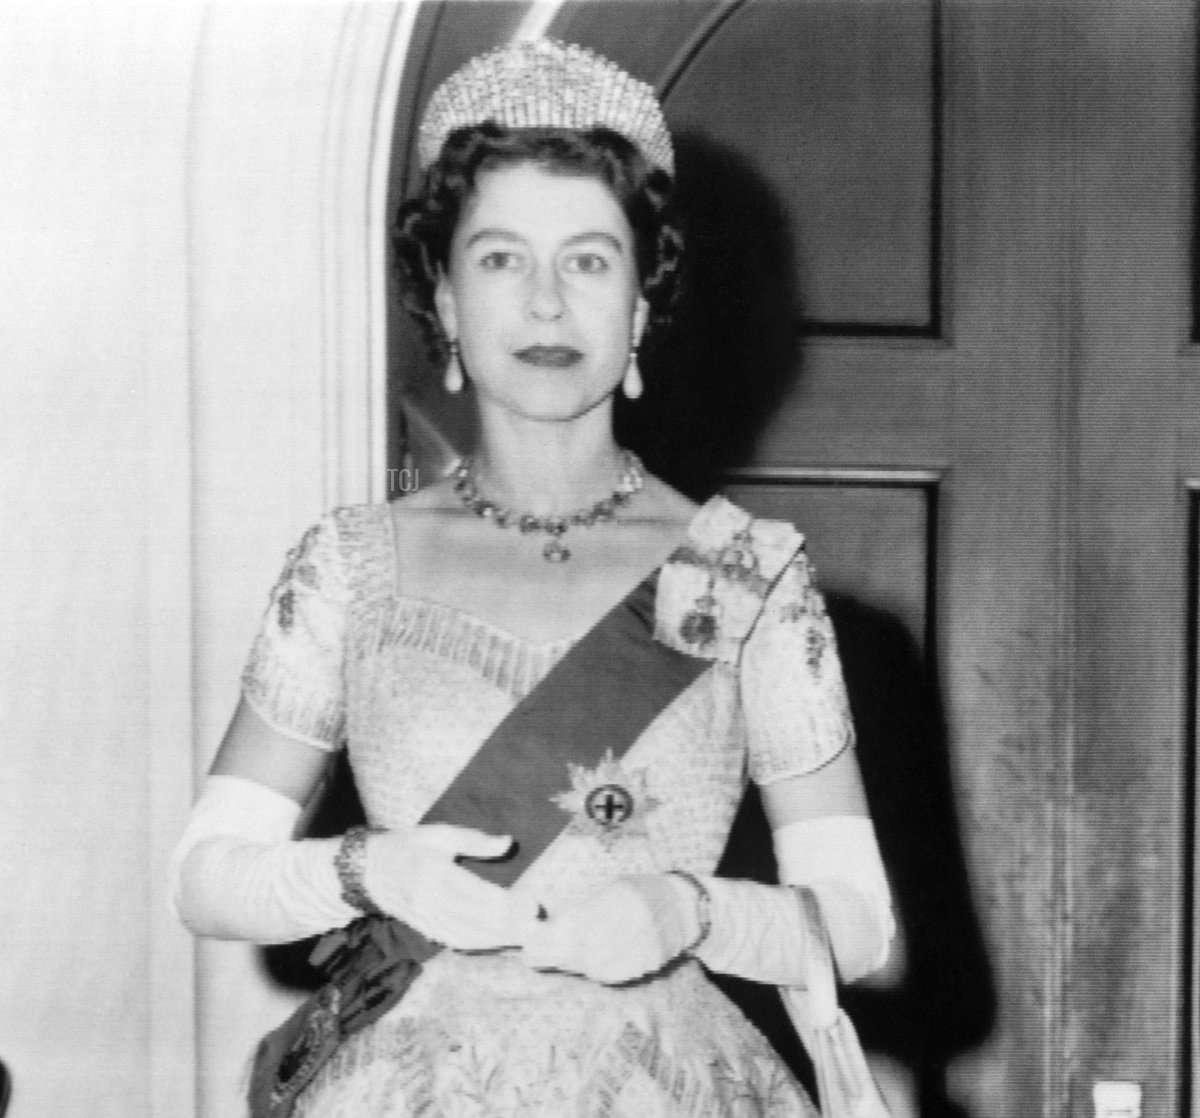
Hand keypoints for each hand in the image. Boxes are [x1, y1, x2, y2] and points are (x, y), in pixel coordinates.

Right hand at [363, 824, 541, 950]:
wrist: (369, 870)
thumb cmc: (408, 846)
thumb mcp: (439, 833)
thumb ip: (475, 840)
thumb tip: (508, 843)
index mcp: (435, 875)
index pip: (479, 895)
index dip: (508, 904)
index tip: (533, 904)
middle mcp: (430, 902)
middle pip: (477, 921)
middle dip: (510, 925)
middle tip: (538, 923)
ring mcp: (427, 920)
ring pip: (469, 936)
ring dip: (500, 939)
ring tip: (527, 934)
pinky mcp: (426, 930)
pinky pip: (457, 942)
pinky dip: (481, 945)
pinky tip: (500, 941)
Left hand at [519, 874, 700, 983]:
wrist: (682, 913)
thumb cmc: (641, 892)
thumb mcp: (603, 890)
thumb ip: (572, 908)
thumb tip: (541, 915)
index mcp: (583, 925)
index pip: (534, 941)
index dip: (525, 927)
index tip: (532, 909)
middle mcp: (590, 954)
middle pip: (544, 958)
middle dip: (540, 940)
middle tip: (547, 919)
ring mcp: (604, 971)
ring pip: (565, 964)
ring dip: (563, 948)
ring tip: (582, 924)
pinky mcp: (617, 980)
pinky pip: (588, 970)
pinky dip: (586, 956)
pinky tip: (602, 937)